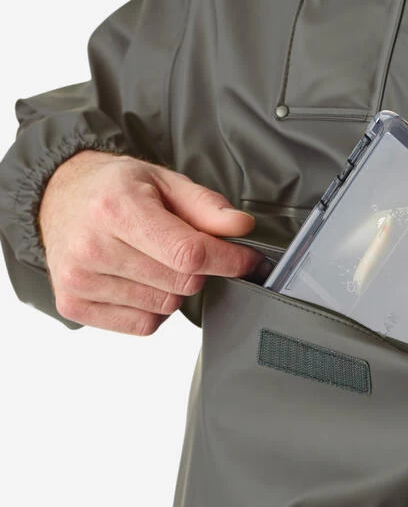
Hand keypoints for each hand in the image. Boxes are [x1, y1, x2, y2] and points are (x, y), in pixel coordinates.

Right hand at [38, 150, 263, 334]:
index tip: (248, 260)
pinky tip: (138, 279)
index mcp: (116, 208)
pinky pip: (143, 325)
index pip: (189, 253)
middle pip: (182, 282)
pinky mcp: (74, 305)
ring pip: (166, 305)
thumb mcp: (164, 182)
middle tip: (183, 246)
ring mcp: (79, 280)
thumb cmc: (115, 188)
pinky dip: (153, 307)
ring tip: (152, 257)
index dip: (229, 260)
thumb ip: (207, 206)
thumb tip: (241, 227)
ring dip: (174, 286)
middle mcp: (92, 246)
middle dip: (199, 268)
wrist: (60, 196)